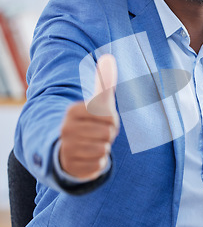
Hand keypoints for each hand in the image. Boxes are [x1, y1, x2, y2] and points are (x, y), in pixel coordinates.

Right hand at [59, 54, 119, 179]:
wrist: (67, 149)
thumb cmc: (88, 123)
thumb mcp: (96, 103)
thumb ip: (103, 84)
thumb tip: (108, 59)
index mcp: (72, 111)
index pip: (109, 116)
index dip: (112, 120)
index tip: (102, 120)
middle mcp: (66, 129)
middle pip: (108, 134)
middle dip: (108, 135)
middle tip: (98, 134)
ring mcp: (66, 149)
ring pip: (103, 149)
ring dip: (103, 148)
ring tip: (93, 144)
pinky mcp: (71, 167)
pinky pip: (98, 165)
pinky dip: (98, 163)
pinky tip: (88, 157)